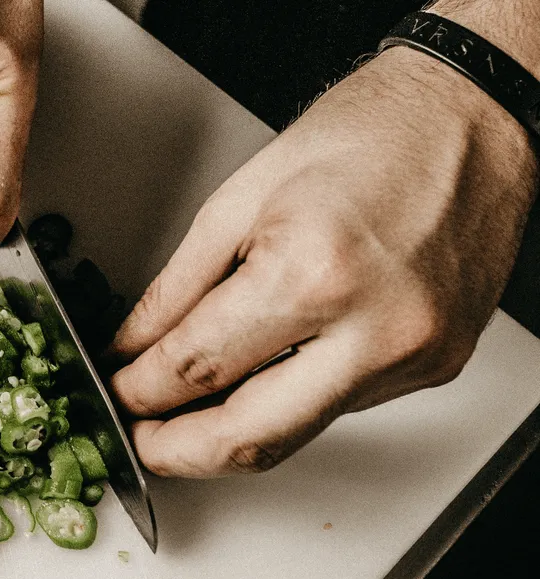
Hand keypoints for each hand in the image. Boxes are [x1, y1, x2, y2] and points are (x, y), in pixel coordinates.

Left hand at [108, 46, 537, 477]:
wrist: (469, 117)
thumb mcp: (239, 199)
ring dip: (229, 435)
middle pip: (251, 438)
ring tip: (183, 415)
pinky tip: (256, 380)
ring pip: (296, 435)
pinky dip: (285, 403)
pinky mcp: (435, 366)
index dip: (141, 391)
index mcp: (313, 272)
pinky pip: (338, 407)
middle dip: (178, 452)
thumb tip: (134, 347)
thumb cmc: (366, 133)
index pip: (198, 366)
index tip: (118, 392)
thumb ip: (176, 288)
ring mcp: (412, 356)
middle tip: (140, 439)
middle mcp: (373, 329)